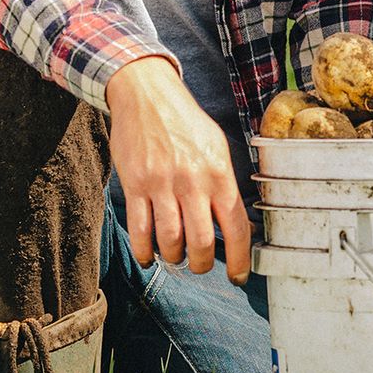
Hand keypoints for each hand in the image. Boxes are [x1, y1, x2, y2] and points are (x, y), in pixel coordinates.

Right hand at [106, 56, 251, 283]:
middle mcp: (192, 181)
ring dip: (173, 257)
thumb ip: (225, 184)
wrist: (147, 95)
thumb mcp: (218, 146)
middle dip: (200, 264)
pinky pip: (139, 230)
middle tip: (198, 265)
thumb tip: (235, 224)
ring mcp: (161, 183)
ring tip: (175, 255)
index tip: (237, 277)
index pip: (235, 227)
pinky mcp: (135, 184)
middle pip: (201, 242)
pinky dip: (144, 250)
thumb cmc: (186, 123)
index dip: (238, 260)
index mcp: (219, 173)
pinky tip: (149, 255)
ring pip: (169, 240)